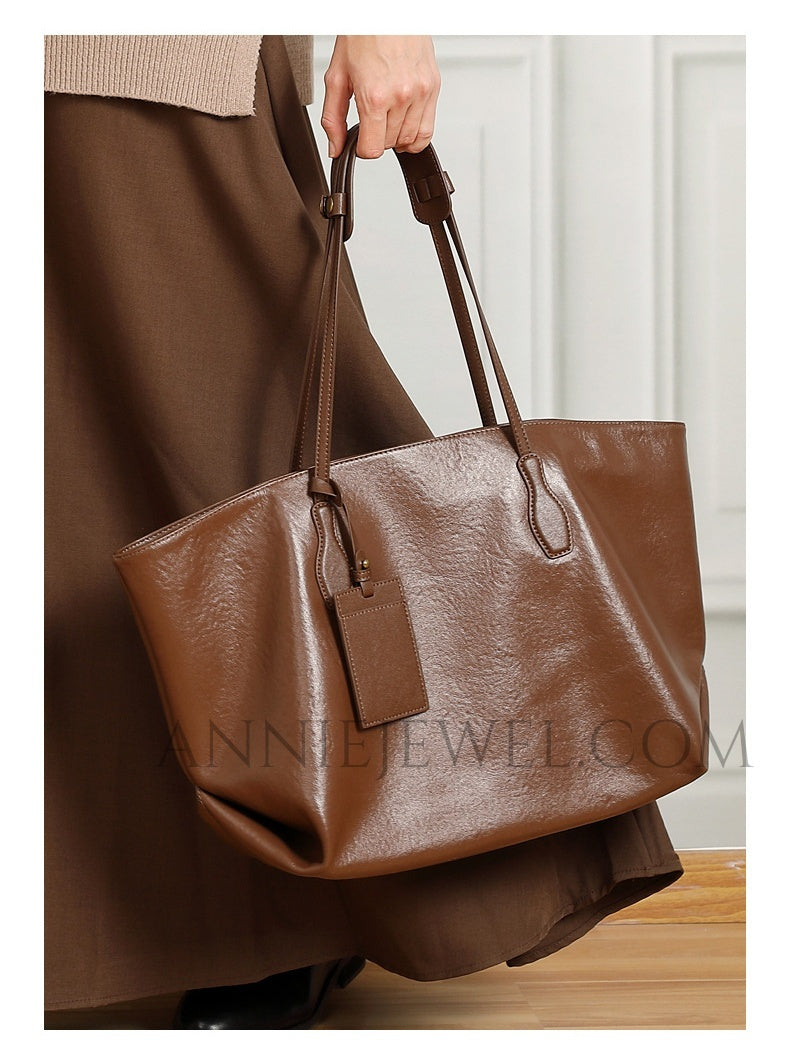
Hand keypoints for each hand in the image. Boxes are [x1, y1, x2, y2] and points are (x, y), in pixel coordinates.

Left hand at [321, 36, 440, 158]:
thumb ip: (333, 118)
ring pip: (409, 140)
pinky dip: (415, 135)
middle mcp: (401, 96)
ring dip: (396, 136)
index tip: (360, 139)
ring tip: (386, 117)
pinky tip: (404, 124)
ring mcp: (421, 93)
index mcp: (375, 96)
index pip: (372, 150)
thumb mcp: (337, 76)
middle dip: (378, 137)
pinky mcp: (433, 88)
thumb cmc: (362, 34)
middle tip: (371, 118)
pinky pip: (427, 130)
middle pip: (389, 145)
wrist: (387, 10)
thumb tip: (335, 147)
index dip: (362, 149)